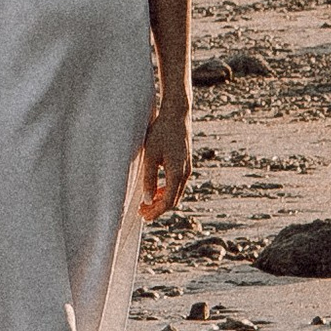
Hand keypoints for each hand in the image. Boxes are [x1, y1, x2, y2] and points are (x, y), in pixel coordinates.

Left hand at [140, 98, 191, 220]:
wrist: (176, 115)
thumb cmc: (161, 132)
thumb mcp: (150, 155)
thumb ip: (149, 178)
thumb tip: (147, 200)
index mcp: (177, 173)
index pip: (168, 201)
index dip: (155, 211)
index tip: (143, 215)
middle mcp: (185, 174)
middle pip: (173, 200)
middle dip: (158, 208)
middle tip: (142, 212)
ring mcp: (187, 169)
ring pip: (176, 193)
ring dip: (162, 200)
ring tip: (146, 203)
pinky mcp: (186, 164)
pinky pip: (177, 184)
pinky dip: (166, 191)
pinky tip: (155, 189)